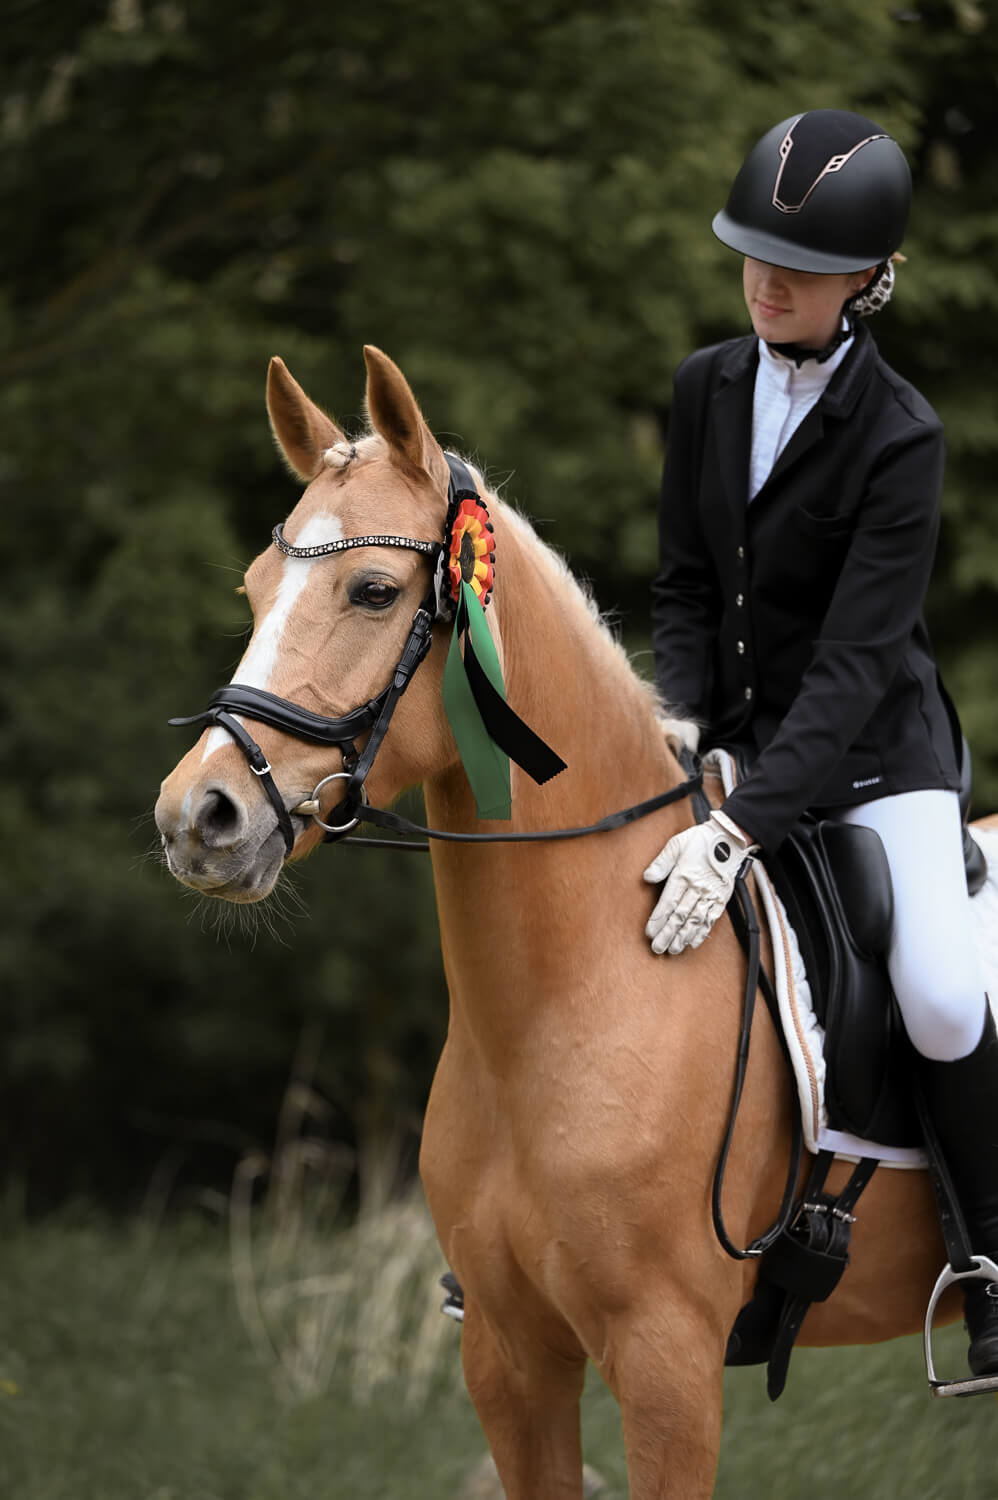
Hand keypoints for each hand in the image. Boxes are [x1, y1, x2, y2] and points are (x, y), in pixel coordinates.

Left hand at [643, 812, 755, 955]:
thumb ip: (661, 862)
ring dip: (683, 936)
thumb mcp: (676, 844)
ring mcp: (710, 895)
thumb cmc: (701, 841)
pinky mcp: (721, 898)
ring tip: (673, 948)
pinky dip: (702, 932)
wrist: (730, 838)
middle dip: (668, 934)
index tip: (650, 932)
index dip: (658, 919)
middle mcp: (697, 888)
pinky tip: (693, 941)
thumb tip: (647, 877)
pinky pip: (711, 919)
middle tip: (658, 948)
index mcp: (684, 875)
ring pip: (695, 920)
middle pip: (680, 916)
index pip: (668, 902)